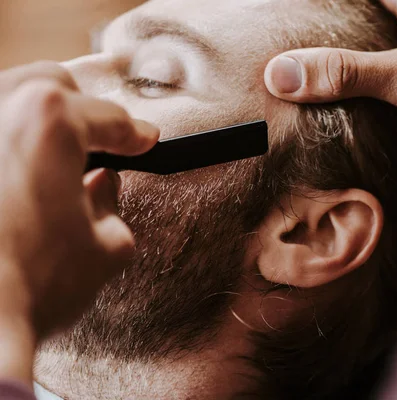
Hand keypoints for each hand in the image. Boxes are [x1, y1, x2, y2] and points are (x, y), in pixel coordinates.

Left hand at [0, 62, 157, 381]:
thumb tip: (103, 187)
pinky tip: (14, 176)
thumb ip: (112, 206)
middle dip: (82, 110)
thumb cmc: (32, 287)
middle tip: (101, 143)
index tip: (144, 141)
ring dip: (35, 119)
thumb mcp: (105, 249)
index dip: (134, 133)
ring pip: (7, 98)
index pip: (109, 118)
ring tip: (52, 156)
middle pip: (50, 85)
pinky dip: (6, 145)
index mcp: (51, 121)